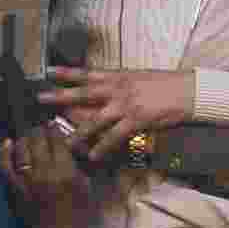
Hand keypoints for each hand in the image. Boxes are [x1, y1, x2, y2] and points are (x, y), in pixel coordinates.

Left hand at [0, 123, 89, 227]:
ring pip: (22, 148)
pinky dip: (5, 152)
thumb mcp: (87, 188)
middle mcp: (44, 172)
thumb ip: (78, 167)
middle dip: (39, 130)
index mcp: (65, 172)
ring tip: (30, 133)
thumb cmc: (77, 215)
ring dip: (26, 137)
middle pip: (38, 140)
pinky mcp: (15, 188)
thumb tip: (73, 149)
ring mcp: (27, 179)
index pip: (57, 141)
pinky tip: (7, 142)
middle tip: (42, 127)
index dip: (54, 128)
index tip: (54, 123)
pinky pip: (6, 165)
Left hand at [38, 68, 195, 161]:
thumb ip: (122, 82)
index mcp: (118, 76)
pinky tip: (93, 156)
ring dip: (79, 132)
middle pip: (83, 93)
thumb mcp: (140, 77)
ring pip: (95, 120)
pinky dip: (103, 147)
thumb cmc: (167, 83)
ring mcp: (125, 105)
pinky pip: (114, 137)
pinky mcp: (136, 121)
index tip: (49, 70)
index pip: (87, 73)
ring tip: (66, 142)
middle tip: (41, 98)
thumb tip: (109, 87)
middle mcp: (118, 89)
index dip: (67, 72)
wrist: (187, 90)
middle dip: (61, 96)